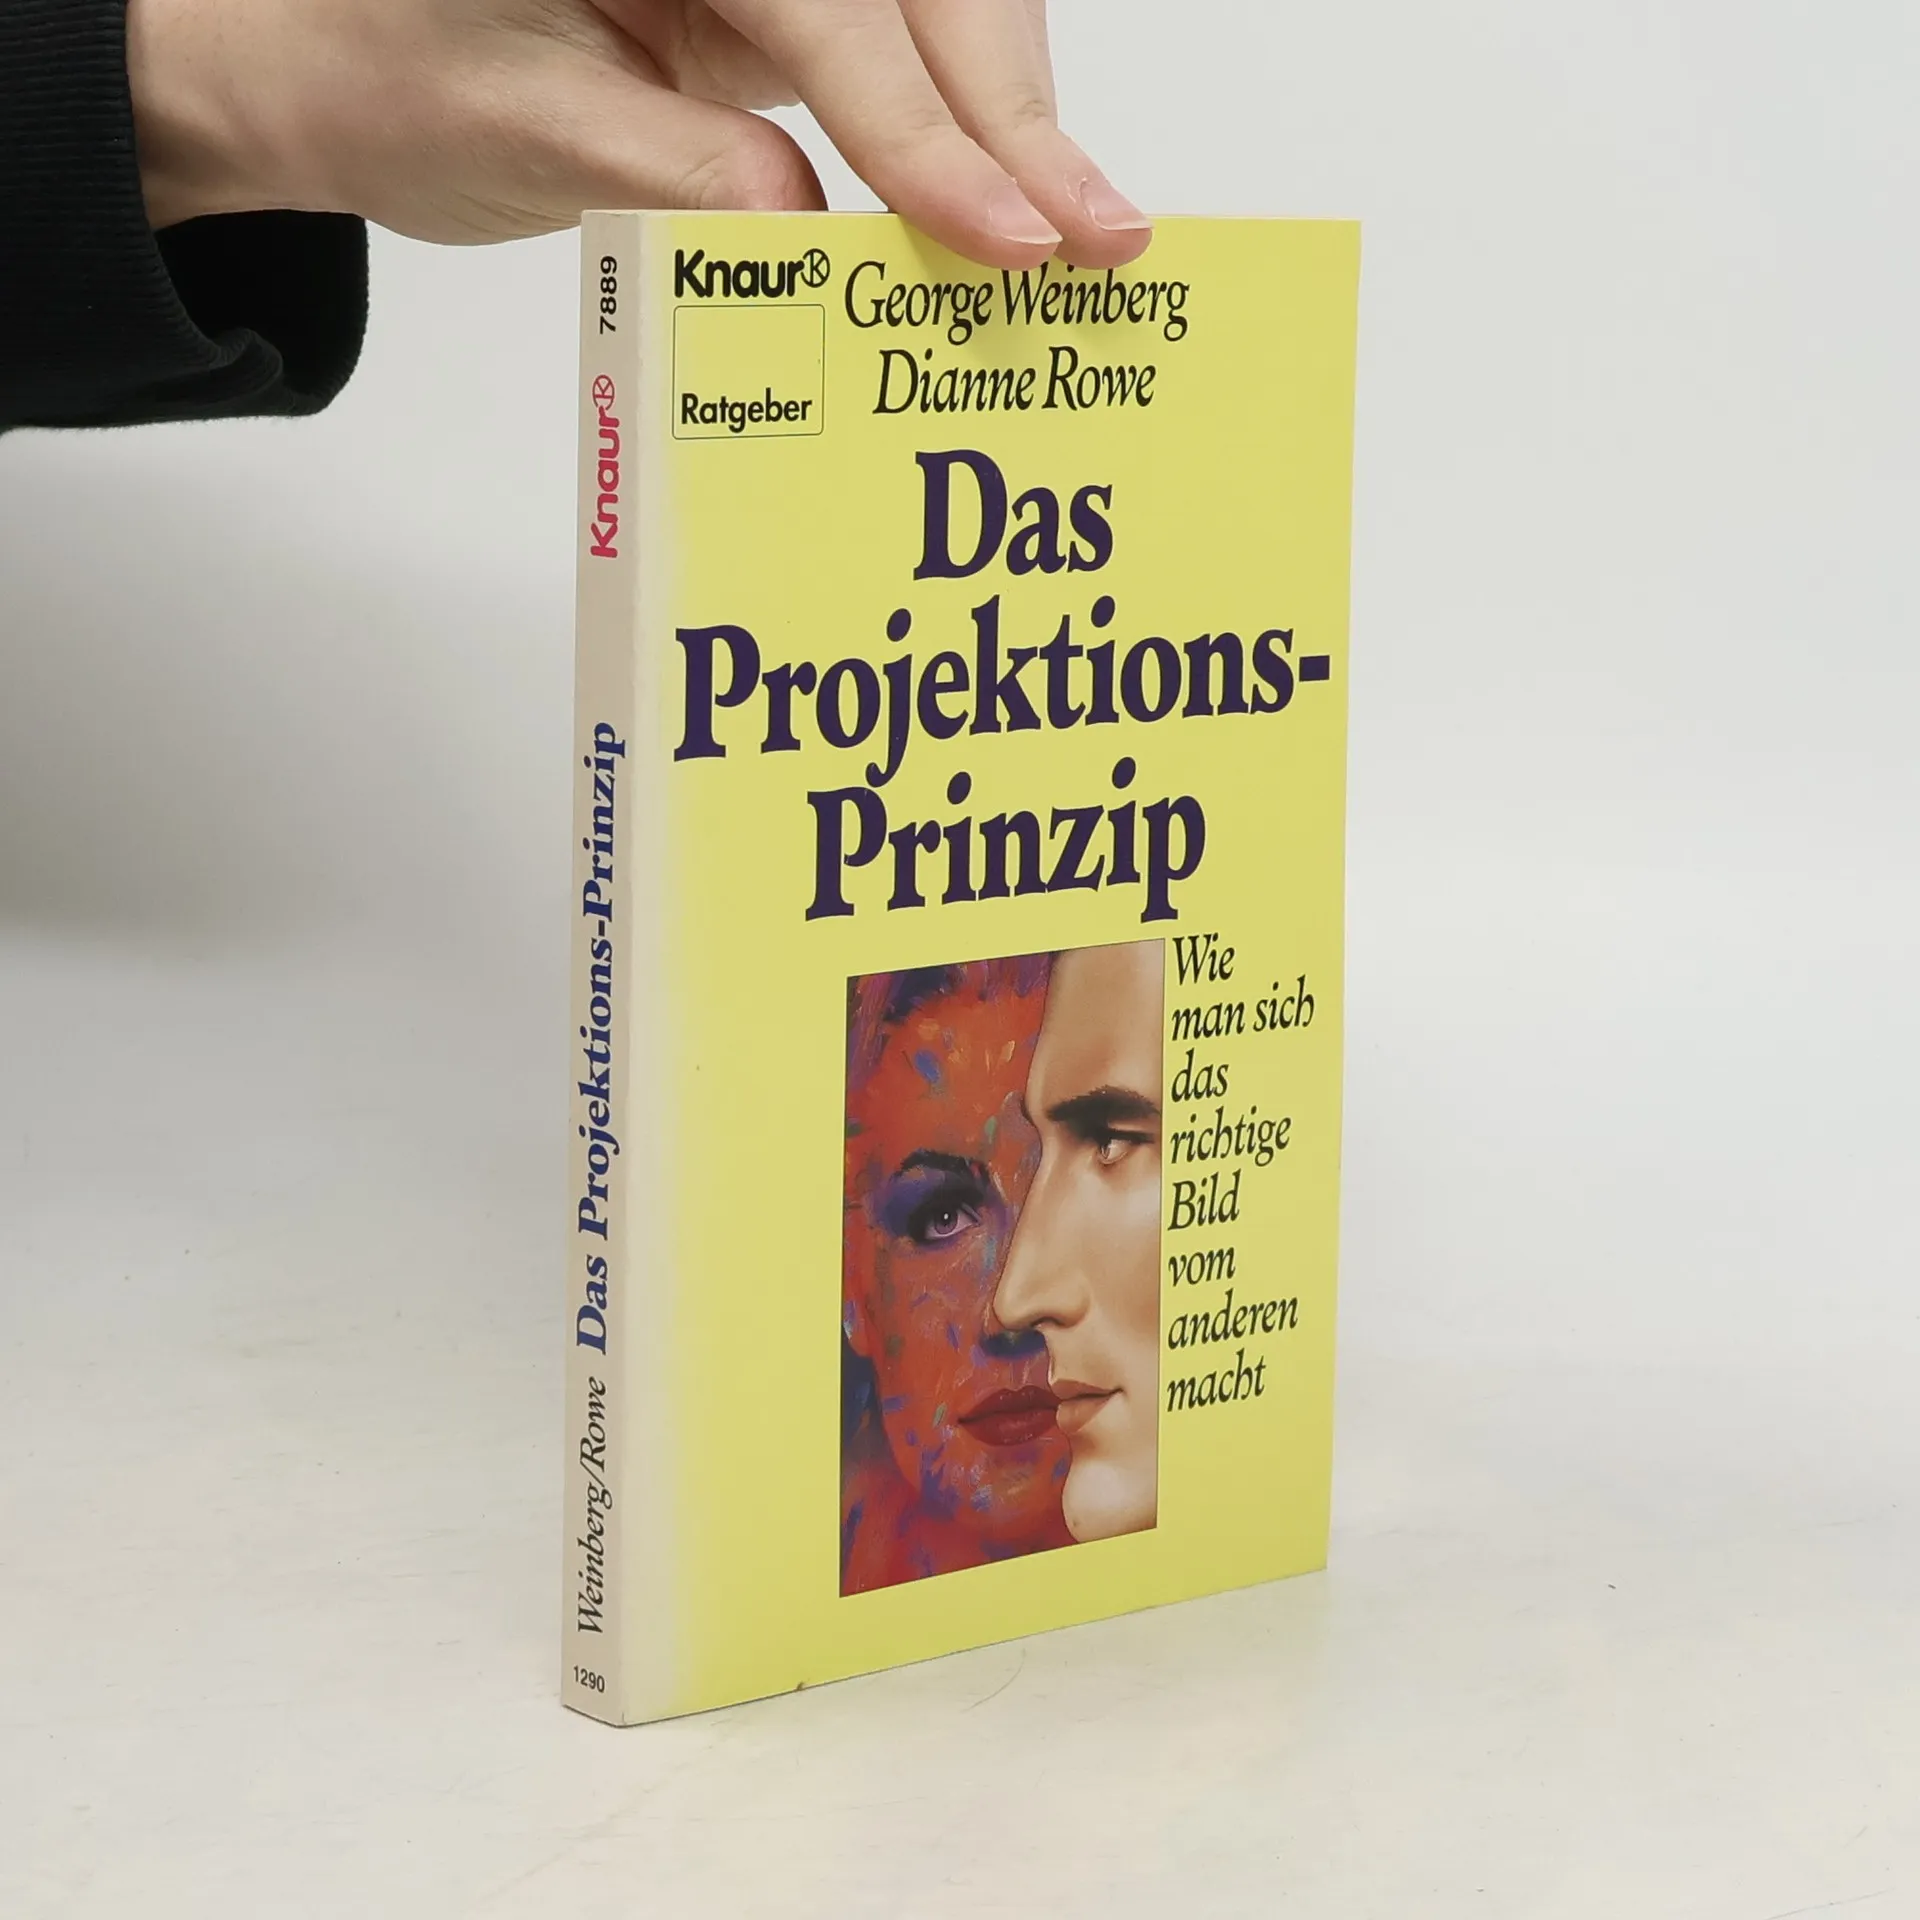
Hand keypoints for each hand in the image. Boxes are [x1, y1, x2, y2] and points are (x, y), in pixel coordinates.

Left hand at [126, 0, 1150, 268]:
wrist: (348, 57)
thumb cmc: (403, 77)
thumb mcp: (519, 128)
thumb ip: (666, 167)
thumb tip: (808, 227)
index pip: (833, 12)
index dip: (928, 131)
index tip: (1010, 237)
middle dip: (1015, 118)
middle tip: (1104, 241)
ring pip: (943, 5)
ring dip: (1014, 119)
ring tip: (1077, 232)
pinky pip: (910, 41)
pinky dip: (968, 120)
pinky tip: (1010, 195)